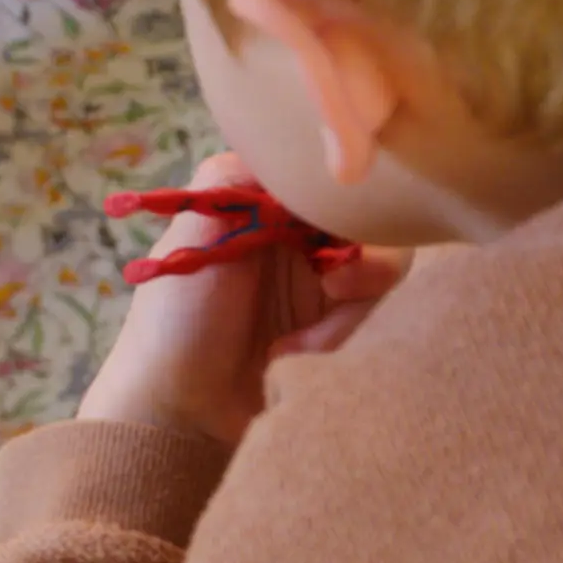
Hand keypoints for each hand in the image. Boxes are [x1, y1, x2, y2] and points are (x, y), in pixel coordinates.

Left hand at [83, 151, 405, 451]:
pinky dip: (343, 339)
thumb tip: (295, 148)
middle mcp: (303, 242)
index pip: (334, 182)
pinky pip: (383, 322)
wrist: (178, 414)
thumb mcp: (194, 236)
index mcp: (265, 208)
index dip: (349, 200)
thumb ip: (236, 180)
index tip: (336, 228)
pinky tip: (294, 360)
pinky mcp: (344, 335)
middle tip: (340, 285)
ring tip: (293, 347)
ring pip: (387, 277)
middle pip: (377, 227)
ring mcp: (329, 291)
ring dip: (347, 313)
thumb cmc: (175, 321)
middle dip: (367, 260)